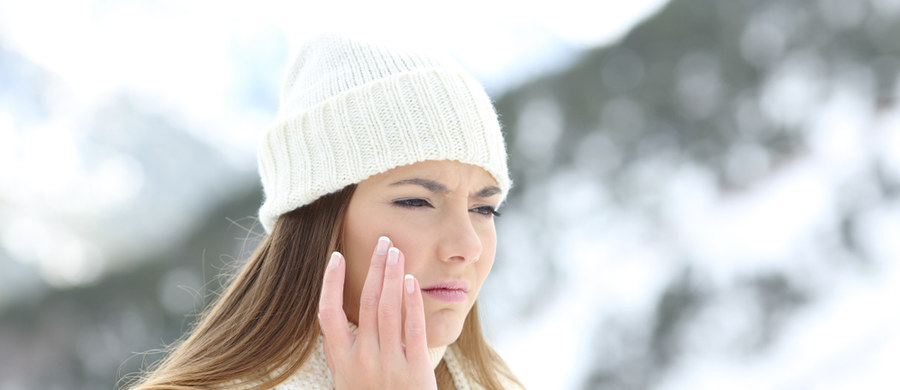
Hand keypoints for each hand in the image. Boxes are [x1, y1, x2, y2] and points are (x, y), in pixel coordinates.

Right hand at [317, 236, 436, 389]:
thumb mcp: (347, 380)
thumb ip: (344, 351)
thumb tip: (335, 318)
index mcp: (341, 361)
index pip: (328, 313)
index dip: (330, 283)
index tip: (336, 257)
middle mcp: (362, 359)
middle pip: (365, 302)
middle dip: (374, 268)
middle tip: (382, 241)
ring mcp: (388, 363)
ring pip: (387, 308)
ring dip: (392, 275)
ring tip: (396, 252)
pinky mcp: (414, 369)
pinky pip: (412, 328)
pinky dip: (411, 302)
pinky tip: (411, 281)